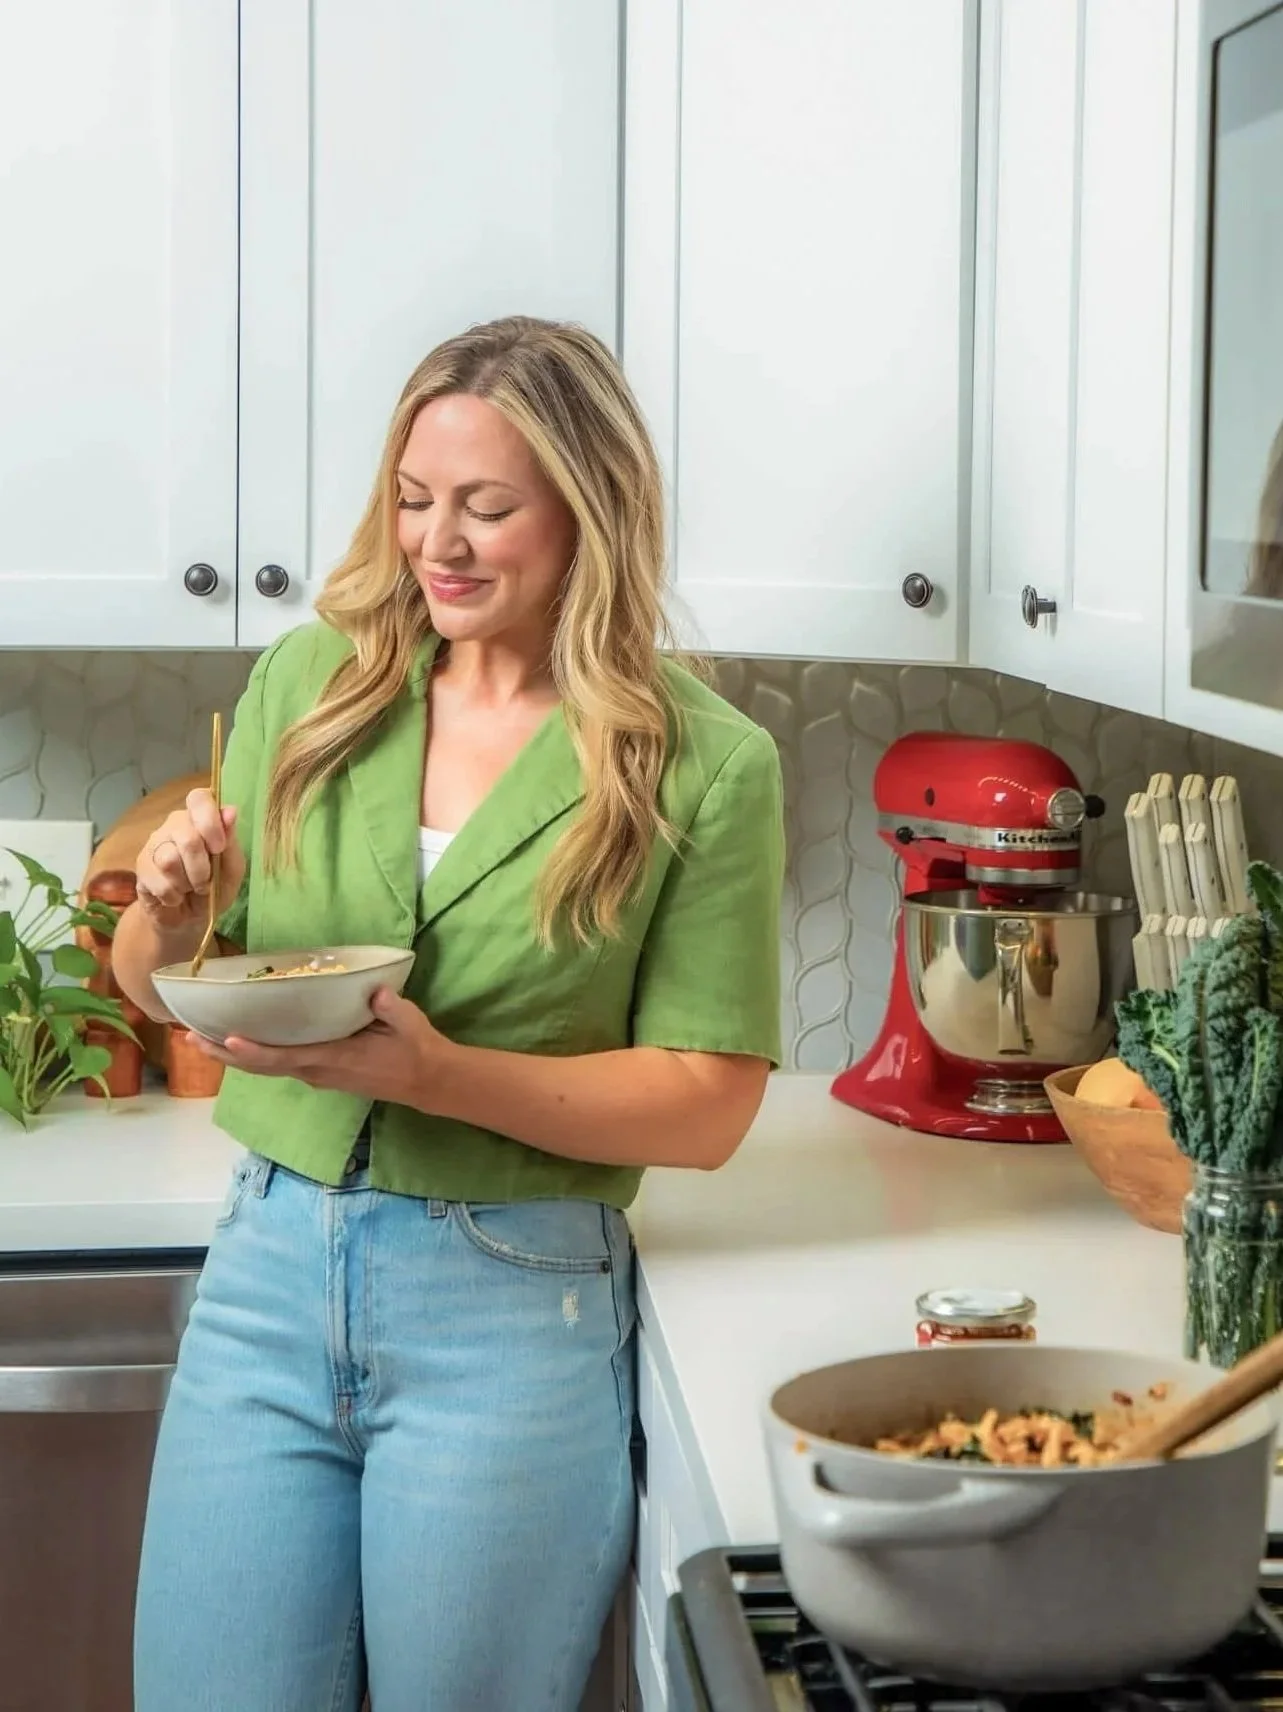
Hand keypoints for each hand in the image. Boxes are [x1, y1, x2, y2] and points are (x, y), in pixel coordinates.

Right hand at [136, 789, 244, 929]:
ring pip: (169, 860)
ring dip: (187, 883)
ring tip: (189, 889)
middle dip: (201, 868)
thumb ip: (231, 841)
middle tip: (205, 882)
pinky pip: (157, 881)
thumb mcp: (232, 869)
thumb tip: (231, 811)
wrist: (189, 919)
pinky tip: (175, 896)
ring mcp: (154, 844)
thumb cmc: (215, 888)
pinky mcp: (140, 867)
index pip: (199, 798)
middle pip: (187, 836)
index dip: (210, 821)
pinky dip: (173, 896)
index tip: (218, 847)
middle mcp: (175, 825)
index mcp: (201, 819)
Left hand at [194, 987, 445, 1106]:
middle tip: (188, 1038)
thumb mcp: (408, 1024)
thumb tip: (373, 991)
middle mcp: (317, 1071)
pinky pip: (278, 1064)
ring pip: (266, 1067)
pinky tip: (237, 1041)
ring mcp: (316, 1075)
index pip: (286, 1058)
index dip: (255, 1052)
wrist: (427, 1081)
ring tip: (200, 1038)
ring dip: (232, 1055)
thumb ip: (390, 1008)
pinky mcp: (319, 1072)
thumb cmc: (416, 1049)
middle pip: (261, 1067)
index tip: (227, 1040)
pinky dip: (253, 1055)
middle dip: (224, 1054)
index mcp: (335, 1059)